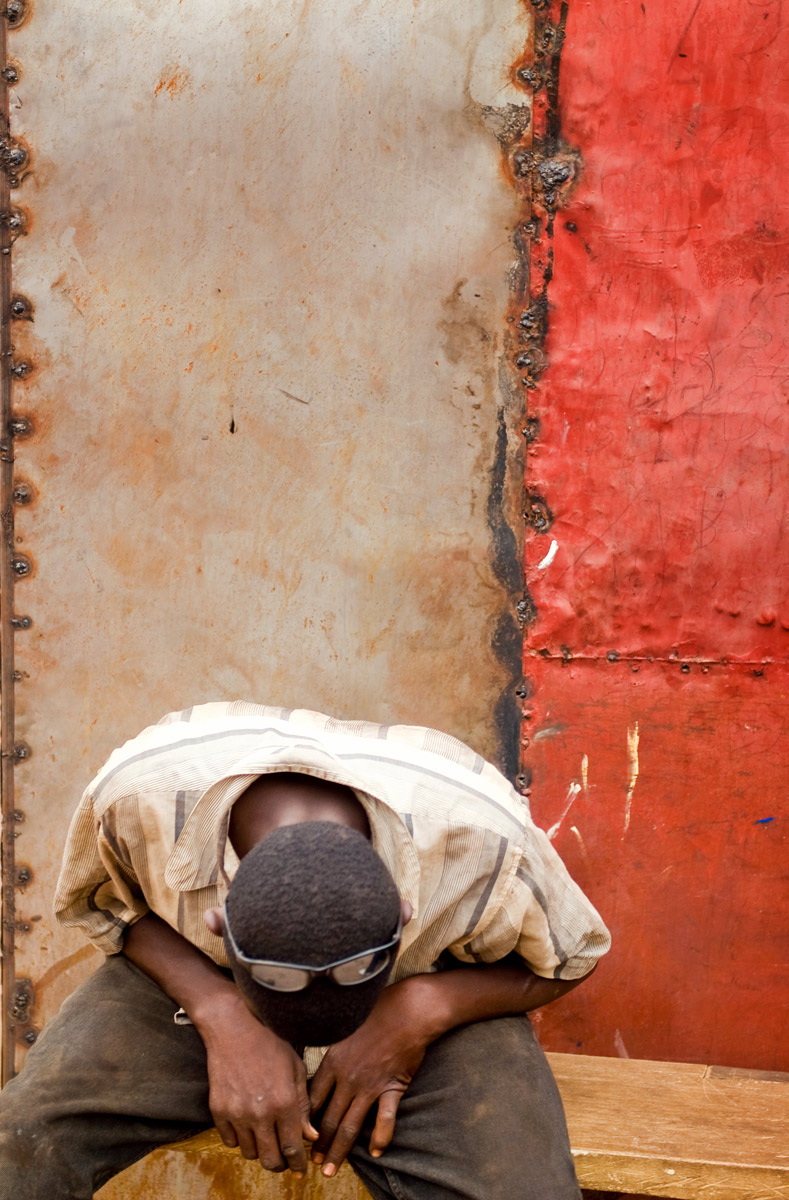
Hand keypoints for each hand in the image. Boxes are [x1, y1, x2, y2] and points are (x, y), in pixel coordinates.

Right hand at [198, 994, 317, 1174]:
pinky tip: (247, 1126)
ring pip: (249, 1153)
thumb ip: (303, 1106)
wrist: (235, 1027)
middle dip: (280, 1164)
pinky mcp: (218, 1110)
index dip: (298, 1164)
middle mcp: (260, 1113)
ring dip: (260, 1150)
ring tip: (265, 1137)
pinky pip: (229, 1141)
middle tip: (284, 1158)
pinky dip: (239, 1139)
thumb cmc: (271, 1043)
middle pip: (270, 1160)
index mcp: (284, 1102)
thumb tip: (309, 1137)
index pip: (293, 1148)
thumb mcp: (296, 1069)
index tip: (300, 1169)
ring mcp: (237, 1113)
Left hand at [308, 979, 433, 1175]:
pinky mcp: (393, 1088)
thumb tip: (314, 1050)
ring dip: (340, 1150)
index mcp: (333, 1061)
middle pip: (329, 1119)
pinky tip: (376, 1152)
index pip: (313, 1100)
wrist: (410, 1010)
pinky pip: (385, 1120)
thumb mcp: (344, 1024)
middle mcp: (349, 1077)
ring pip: (351, 1126)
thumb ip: (329, 1043)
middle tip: (312, 1162)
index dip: (305, 1120)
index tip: (299, 1135)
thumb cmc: (377, 1011)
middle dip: (319, 1144)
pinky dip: (380, 1138)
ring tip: (331, 1168)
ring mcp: (371, 1085)